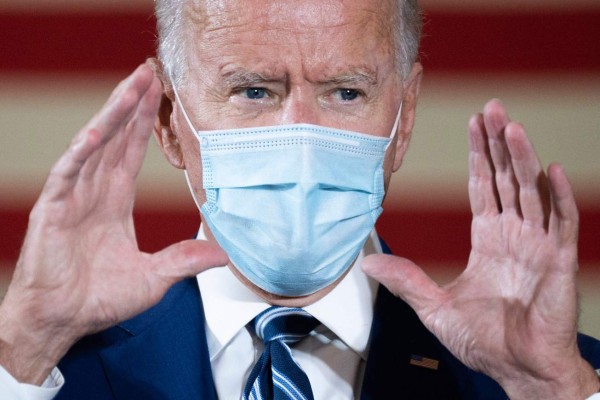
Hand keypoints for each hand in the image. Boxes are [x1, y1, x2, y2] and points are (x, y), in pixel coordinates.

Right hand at [0, 64, 227, 384]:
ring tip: (131, 84)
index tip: (158, 95)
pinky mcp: (54, 210)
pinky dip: (82, 152)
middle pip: (116, 138)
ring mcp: (73, 197)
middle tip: (149, 71)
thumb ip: (185, 260)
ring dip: (113, 114)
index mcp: (115, 202)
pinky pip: (69, 174)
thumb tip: (223, 254)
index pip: (131, 152)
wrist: (61, 321)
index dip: (144, 123)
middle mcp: (94, 193)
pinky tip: (98, 130)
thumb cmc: (99, 300)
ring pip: (95, 146)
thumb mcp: (153, 277)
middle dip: (132, 104)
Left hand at [363, 99, 599, 398]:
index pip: (484, 186)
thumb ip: (405, 280)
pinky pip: (562, 223)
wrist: (518, 369)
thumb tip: (367, 261)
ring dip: (522, 158)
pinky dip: (559, 197)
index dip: (479, 155)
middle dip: (498, 143)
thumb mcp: (434, 306)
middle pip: (506, 178)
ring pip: (531, 190)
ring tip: (511, 126)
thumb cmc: (484, 341)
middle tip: (492, 107)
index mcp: (488, 239)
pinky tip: (551, 170)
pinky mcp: (558, 261)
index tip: (473, 124)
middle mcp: (514, 235)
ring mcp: (538, 245)